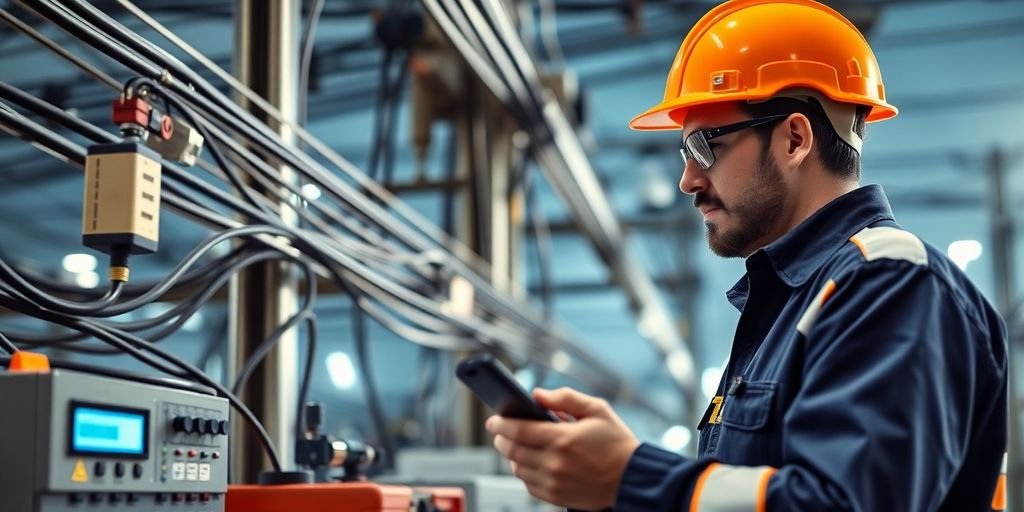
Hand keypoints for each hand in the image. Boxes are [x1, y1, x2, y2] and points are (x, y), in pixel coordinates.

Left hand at [485, 387, 639, 509]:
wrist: (633, 477)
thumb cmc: (616, 442)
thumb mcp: (597, 409)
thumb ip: (565, 397)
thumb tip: (537, 394)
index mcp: (563, 438)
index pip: (518, 430)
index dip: (500, 423)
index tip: (493, 419)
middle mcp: (555, 463)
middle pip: (512, 450)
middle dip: (501, 439)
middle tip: (499, 431)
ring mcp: (554, 483)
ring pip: (517, 469)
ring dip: (511, 455)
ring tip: (516, 445)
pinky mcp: (556, 497)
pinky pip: (528, 485)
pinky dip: (524, 472)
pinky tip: (530, 461)